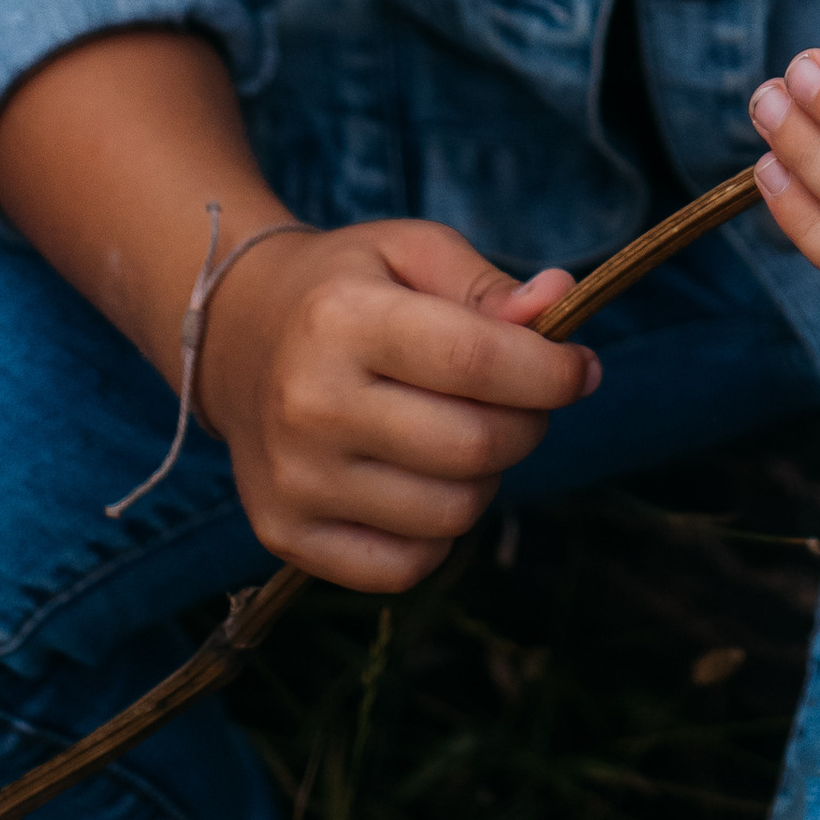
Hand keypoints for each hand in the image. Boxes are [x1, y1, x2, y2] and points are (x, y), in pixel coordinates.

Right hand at [193, 221, 598, 589]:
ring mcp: (293, 479)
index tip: (581, 368)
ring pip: (451, 512)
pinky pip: (404, 567)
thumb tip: (560, 304)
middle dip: (530, 423)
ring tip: (465, 433)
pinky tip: (424, 482)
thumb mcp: (412, 253)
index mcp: (342, 319)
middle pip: (474, 446)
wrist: (238, 342)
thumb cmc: (345, 289)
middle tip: (527, 399)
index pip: (476, 361)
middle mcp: (309, 404)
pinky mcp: (285, 535)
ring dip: (486, 477)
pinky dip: (438, 534)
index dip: (550, 371)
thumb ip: (488, 285)